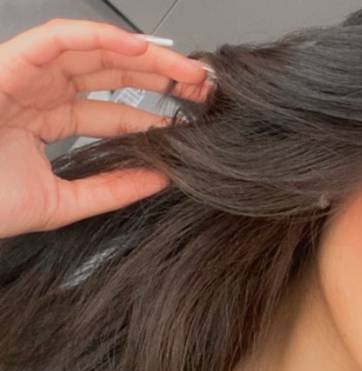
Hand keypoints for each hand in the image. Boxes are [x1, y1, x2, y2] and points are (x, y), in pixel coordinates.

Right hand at [0, 17, 212, 238]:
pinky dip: (99, 39)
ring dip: (143, 56)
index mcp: (47, 120)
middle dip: (159, 78)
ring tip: (187, 71)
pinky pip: (58, 40)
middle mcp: (38, 91)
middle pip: (109, 74)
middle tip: (203, 89)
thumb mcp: (63, 202)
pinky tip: (141, 50)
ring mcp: (24, 74)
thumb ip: (110, 190)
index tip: (189, 121)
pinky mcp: (8, 63)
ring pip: (92, 51)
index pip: (111, 110)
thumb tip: (160, 180)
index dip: (152, 112)